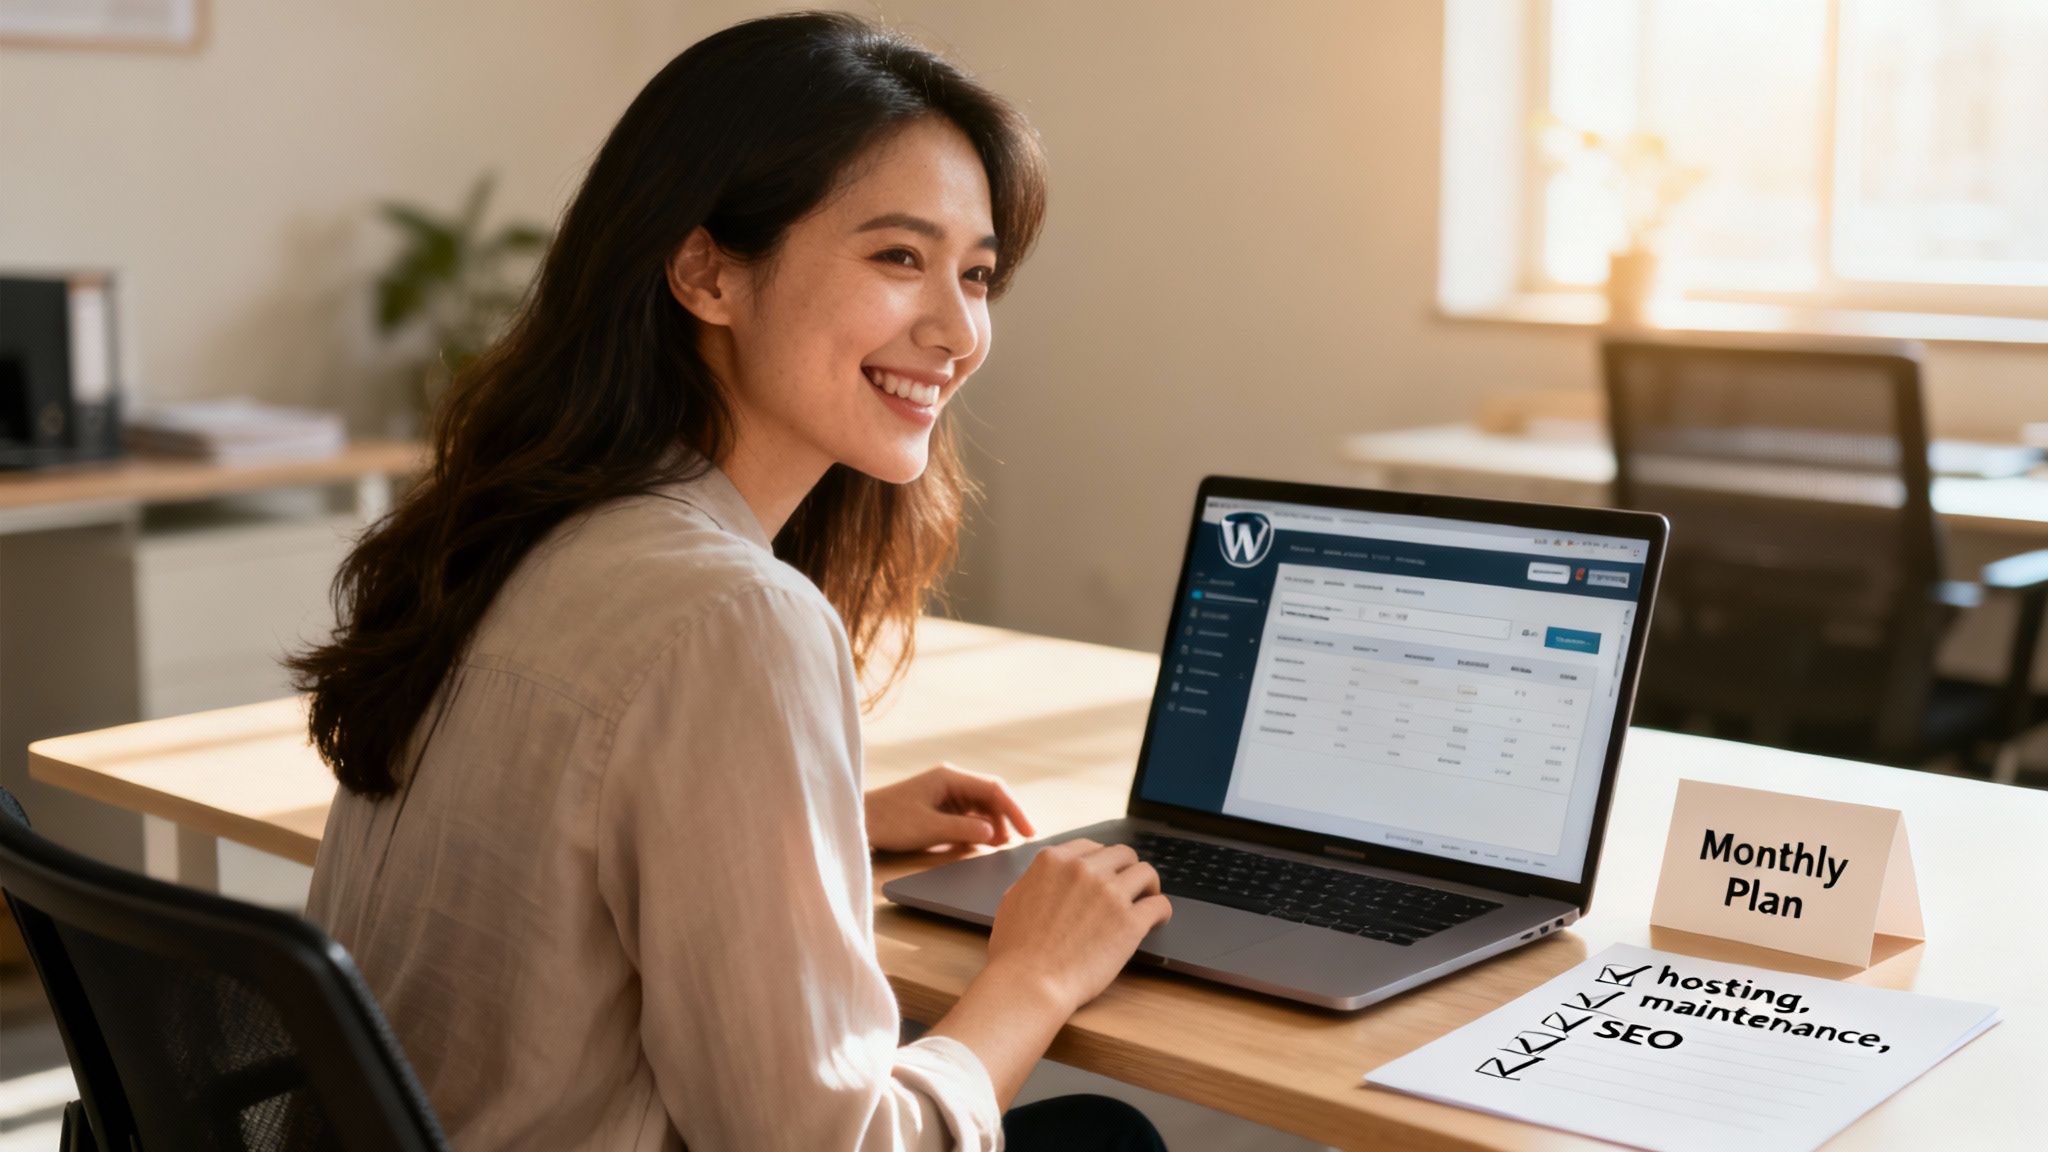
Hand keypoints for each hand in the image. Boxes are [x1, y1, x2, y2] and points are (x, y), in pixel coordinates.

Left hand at [864, 763, 1035, 853]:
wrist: (859, 823)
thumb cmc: (890, 822)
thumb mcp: (929, 828)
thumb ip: (964, 830)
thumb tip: (994, 834)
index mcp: (949, 777)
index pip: (994, 789)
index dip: (1015, 810)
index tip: (1028, 831)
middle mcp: (950, 782)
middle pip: (990, 797)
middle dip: (1005, 819)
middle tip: (1016, 844)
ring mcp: (944, 794)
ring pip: (980, 807)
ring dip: (992, 825)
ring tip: (1000, 846)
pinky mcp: (939, 808)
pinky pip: (967, 816)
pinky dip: (978, 829)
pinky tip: (982, 843)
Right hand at [984, 839, 1172, 1014]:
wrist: (1030, 983)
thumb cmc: (1015, 951)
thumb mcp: (1012, 901)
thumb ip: (1033, 882)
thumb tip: (1043, 879)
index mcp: (1054, 860)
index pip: (1091, 847)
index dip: (1102, 862)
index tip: (1107, 874)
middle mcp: (1084, 869)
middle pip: (1123, 854)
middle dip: (1127, 870)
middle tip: (1129, 888)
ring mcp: (1110, 893)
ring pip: (1146, 873)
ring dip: (1148, 886)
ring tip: (1147, 901)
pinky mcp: (1130, 921)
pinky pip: (1160, 905)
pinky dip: (1161, 911)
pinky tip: (1156, 921)